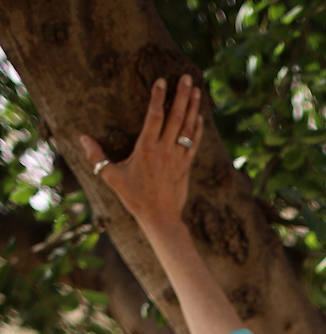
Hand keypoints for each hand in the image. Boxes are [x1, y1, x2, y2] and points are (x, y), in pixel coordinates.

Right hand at [79, 74, 202, 231]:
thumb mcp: (112, 177)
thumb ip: (97, 157)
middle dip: (182, 96)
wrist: (160, 219)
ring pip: (188, 129)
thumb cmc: (135, 198)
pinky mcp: (186, 167)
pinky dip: (197, 130)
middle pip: (176, 117)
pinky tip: (200, 118)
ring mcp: (178, 158)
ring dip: (193, 108)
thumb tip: (82, 138)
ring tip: (197, 91)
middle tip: (188, 77)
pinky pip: (194, 144)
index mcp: (147, 148)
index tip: (162, 80)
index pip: (155, 116)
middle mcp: (165, 150)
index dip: (159, 97)